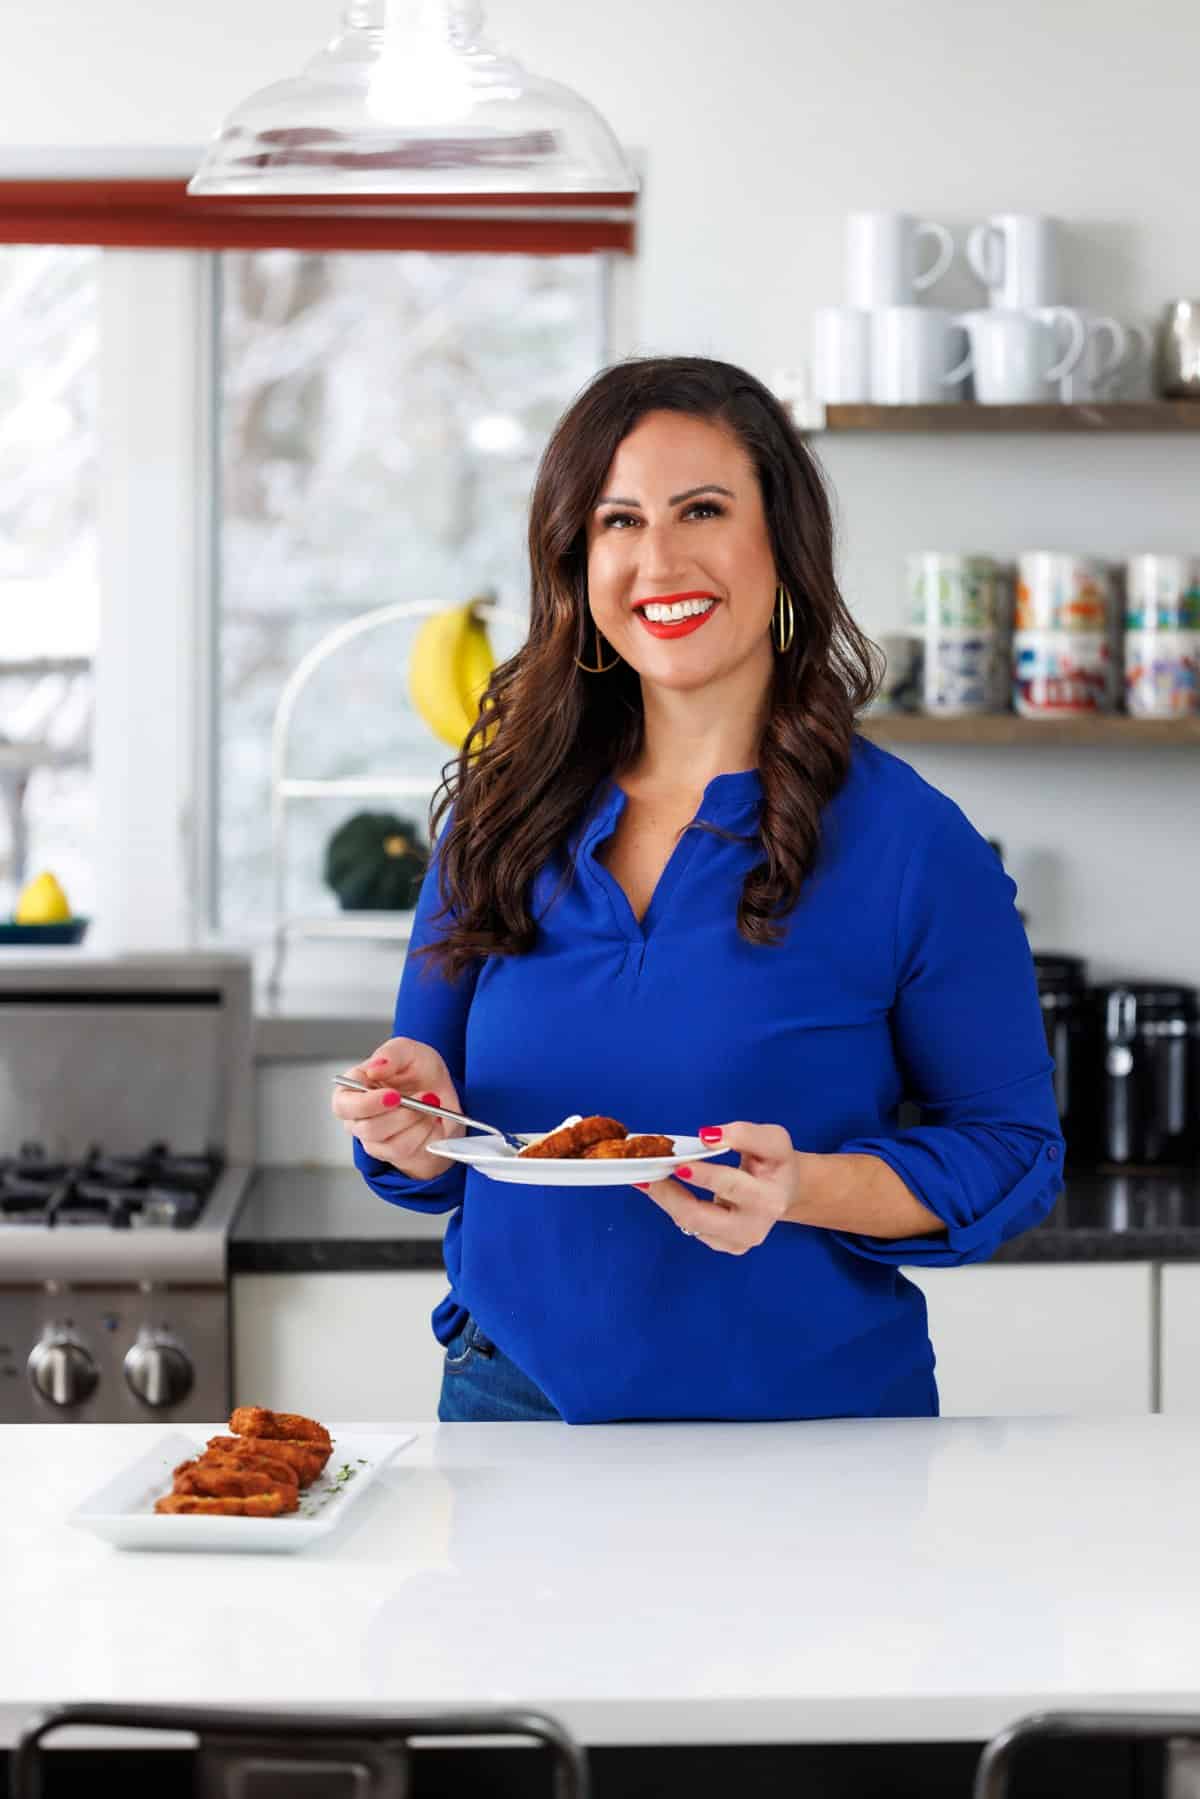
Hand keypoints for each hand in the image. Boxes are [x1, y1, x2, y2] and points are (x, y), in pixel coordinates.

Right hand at [332, 1036, 463, 1182]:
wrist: (441, 1093)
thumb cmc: (418, 1070)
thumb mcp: (408, 1051)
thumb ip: (391, 1055)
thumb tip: (374, 1068)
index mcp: (352, 1090)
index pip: (343, 1105)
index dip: (366, 1104)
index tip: (393, 1095)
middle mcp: (358, 1118)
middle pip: (367, 1129)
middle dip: (401, 1115)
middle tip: (424, 1097)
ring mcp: (374, 1139)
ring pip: (389, 1143)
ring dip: (417, 1123)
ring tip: (431, 1104)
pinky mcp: (392, 1153)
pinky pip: (407, 1151)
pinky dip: (426, 1134)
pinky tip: (432, 1119)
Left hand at [634, 1121, 797, 1254]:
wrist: (785, 1190)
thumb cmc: (775, 1162)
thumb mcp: (772, 1139)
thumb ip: (743, 1134)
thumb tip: (707, 1137)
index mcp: (769, 1197)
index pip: (731, 1185)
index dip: (704, 1175)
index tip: (680, 1163)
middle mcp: (755, 1225)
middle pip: (700, 1214)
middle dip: (669, 1192)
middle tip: (648, 1172)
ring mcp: (740, 1240)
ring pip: (691, 1223)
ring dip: (665, 1198)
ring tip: (646, 1179)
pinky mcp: (728, 1246)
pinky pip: (693, 1227)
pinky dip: (674, 1206)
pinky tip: (663, 1190)